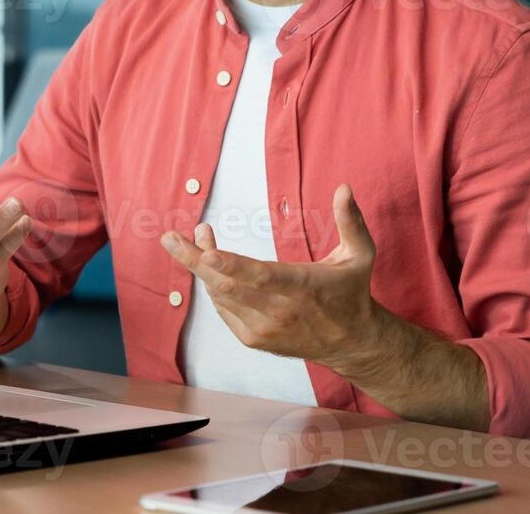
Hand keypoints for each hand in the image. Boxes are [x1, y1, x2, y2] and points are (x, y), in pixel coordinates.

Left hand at [159, 183, 384, 373]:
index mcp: (302, 287)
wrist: (351, 343)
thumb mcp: (360, 254)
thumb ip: (350, 221)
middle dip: (194, 259)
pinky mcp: (254, 340)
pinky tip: (215, 267)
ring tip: (197, 237)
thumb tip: (344, 187)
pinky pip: (223, 309)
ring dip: (203, 266)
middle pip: (227, 286)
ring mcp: (263, 330)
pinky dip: (215, 286)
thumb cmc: (352, 291)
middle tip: (169, 238)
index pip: (260, 276)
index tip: (207, 250)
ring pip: (220, 296)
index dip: (231, 264)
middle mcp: (279, 312)